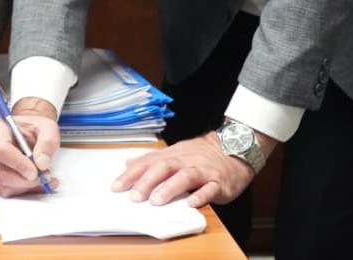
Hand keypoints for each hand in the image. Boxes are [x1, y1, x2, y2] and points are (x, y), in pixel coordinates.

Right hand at [0, 98, 59, 195]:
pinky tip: (35, 182)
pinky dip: (24, 190)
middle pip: (1, 172)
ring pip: (4, 184)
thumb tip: (42, 163)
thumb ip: (47, 142)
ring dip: (26, 186)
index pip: (1, 150)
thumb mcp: (47, 128)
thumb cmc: (34, 128)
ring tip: (45, 179)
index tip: (35, 171)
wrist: (29, 133)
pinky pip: (6, 190)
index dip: (18, 164)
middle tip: (46, 177)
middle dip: (25, 180)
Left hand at [112, 130, 272, 207]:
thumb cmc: (202, 155)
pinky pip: (210, 188)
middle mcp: (186, 161)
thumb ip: (152, 160)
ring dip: (170, 188)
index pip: (149, 163)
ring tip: (156, 201)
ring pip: (185, 176)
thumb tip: (128, 164)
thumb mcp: (175, 153)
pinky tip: (192, 203)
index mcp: (173, 155)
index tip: (116, 186)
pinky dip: (201, 195)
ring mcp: (203, 171)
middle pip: (164, 167)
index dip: (132, 174)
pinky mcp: (219, 182)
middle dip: (148, 181)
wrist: (236, 148)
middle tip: (134, 196)